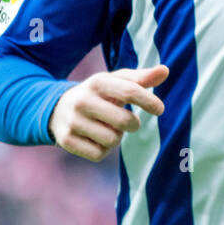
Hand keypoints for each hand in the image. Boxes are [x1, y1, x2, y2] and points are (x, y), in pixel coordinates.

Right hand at [48, 65, 167, 161]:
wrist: (57, 108)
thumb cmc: (98, 94)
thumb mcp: (115, 82)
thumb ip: (141, 78)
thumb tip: (165, 70)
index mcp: (97, 82)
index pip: (130, 91)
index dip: (149, 101)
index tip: (160, 109)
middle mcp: (83, 100)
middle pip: (125, 121)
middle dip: (133, 124)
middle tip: (129, 121)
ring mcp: (73, 121)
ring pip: (112, 140)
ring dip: (116, 137)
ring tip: (107, 127)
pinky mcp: (66, 140)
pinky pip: (99, 154)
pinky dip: (103, 149)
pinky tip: (96, 138)